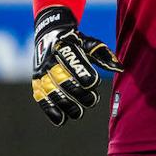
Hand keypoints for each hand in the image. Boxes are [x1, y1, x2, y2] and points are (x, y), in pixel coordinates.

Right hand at [31, 5, 122, 125]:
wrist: (49, 36)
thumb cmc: (75, 43)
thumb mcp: (89, 43)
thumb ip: (103, 55)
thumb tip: (119, 68)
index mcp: (63, 46)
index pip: (72, 61)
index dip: (82, 73)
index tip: (94, 83)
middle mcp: (49, 60)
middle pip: (61, 79)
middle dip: (77, 92)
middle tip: (92, 101)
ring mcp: (41, 72)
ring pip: (51, 91)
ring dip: (65, 104)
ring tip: (79, 112)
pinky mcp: (36, 83)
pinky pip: (41, 98)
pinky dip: (50, 110)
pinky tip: (61, 119)